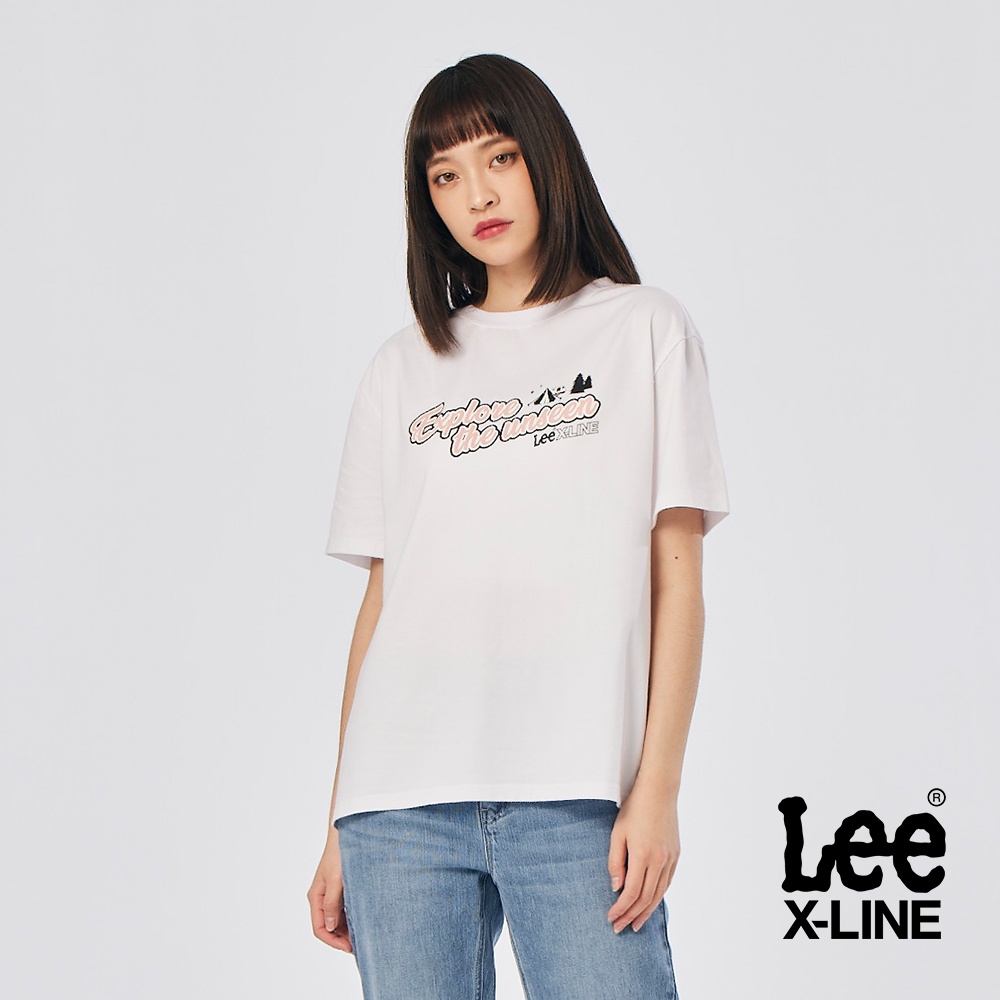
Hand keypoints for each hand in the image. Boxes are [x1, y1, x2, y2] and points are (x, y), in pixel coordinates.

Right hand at [307, 830, 353, 952]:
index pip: (320, 928)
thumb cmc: (339, 854)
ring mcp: (332, 894)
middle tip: (360, 945)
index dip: (333, 941)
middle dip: (342, 938)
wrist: (347, 834)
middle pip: (329, 926)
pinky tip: (364, 919)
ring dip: (348, 928)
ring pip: (338, 919)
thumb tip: (331, 927)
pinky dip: (352, 917)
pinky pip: (345, 908)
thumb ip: (332, 903)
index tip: (349, 947)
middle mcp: (322, 898)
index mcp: (316, 897)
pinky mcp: (342, 888)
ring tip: (364, 934)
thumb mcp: (335, 880)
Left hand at [606, 780, 679, 932]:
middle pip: (646, 898)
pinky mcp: (676, 854)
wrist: (658, 792)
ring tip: (636, 923)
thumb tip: (616, 887)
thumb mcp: (617, 833)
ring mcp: (670, 858)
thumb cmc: (634, 809)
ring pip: (659, 893)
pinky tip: (651, 902)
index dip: (621, 908)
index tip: (611, 918)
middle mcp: (660, 860)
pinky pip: (667, 882)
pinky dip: (658, 896)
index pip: (632, 892)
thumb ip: (615, 862)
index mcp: (643, 855)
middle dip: (632, 915)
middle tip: (621, 928)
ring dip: (647, 911)